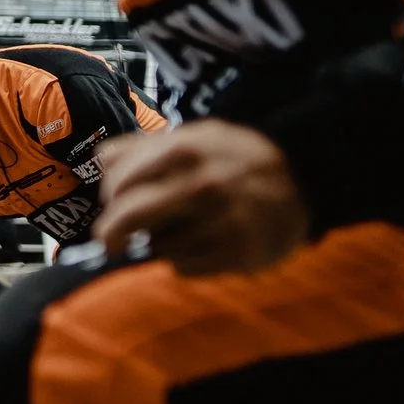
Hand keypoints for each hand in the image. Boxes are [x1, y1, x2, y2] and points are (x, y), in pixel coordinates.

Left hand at [92, 120, 308, 275]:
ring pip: (157, 246)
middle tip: (109, 243)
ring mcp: (220, 220)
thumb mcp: (195, 136)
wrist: (302, 180)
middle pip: (127, 216)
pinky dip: (186, 261)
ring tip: (188, 229)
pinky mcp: (236, 252)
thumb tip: (101, 161)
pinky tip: (207, 244)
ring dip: (161, 244)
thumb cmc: (234, 160)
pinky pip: (184, 267)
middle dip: (110, 234)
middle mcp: (200, 183)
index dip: (108, 195)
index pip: (117, 179)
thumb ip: (146, 146)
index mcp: (183, 149)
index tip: (111, 204)